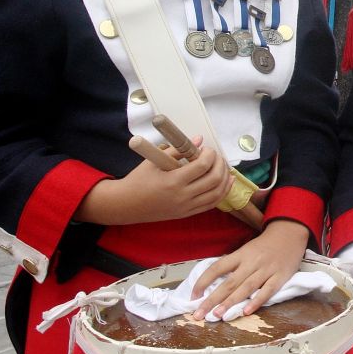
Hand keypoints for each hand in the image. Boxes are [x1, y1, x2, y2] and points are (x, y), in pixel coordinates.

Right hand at [76, 140, 231, 224]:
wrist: (127, 205)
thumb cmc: (138, 180)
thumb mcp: (154, 161)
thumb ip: (177, 150)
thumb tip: (198, 139)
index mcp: (173, 181)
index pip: (202, 166)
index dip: (210, 155)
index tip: (207, 149)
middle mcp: (182, 196)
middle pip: (214, 179)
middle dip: (221, 164)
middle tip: (217, 156)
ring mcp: (186, 207)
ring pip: (217, 194)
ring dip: (225, 178)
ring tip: (224, 167)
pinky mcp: (187, 214)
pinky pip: (211, 204)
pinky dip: (222, 192)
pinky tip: (225, 182)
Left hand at [189, 219, 308, 318]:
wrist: (290, 234)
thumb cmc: (264, 246)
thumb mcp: (246, 250)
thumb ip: (233, 265)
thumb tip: (213, 283)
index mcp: (241, 255)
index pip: (217, 268)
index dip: (203, 282)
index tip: (193, 296)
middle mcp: (251, 262)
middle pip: (229, 283)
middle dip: (212, 300)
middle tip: (199, 314)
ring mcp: (266, 270)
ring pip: (246, 288)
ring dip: (230, 303)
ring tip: (217, 315)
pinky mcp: (280, 277)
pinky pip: (267, 290)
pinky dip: (256, 301)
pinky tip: (246, 311)